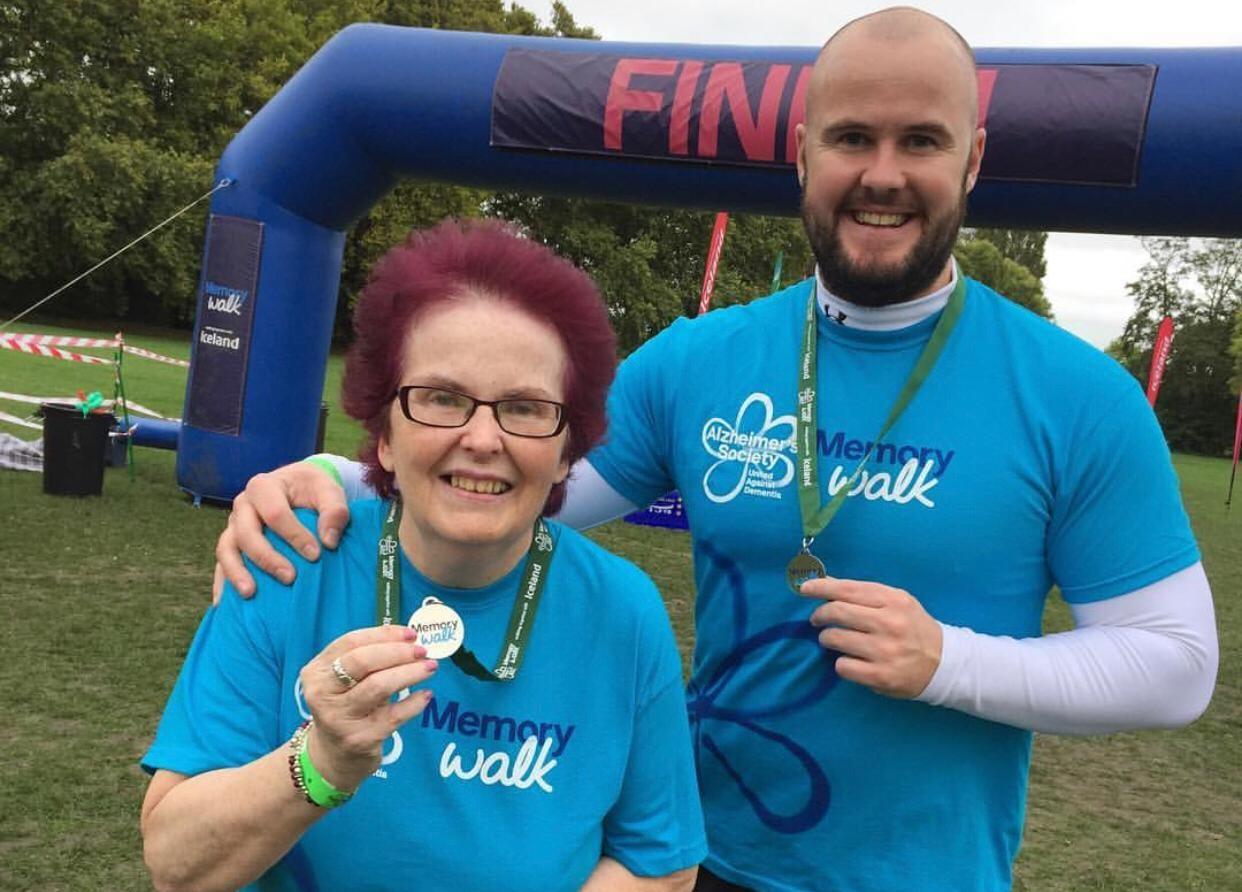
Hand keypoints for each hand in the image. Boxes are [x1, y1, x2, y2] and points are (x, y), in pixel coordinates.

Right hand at [212, 462, 350, 603]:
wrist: (299, 486)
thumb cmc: (314, 489)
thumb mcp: (329, 490)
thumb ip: (335, 510)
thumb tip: (329, 542)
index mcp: (264, 486)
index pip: (275, 513)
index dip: (294, 535)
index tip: (316, 555)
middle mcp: (243, 505)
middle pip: (245, 533)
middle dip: (266, 558)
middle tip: (290, 578)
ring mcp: (233, 525)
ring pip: (226, 549)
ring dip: (236, 572)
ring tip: (250, 594)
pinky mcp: (232, 543)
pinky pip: (221, 563)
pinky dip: (222, 582)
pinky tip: (224, 604)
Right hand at [300, 625, 437, 791]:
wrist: (333, 756)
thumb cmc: (346, 707)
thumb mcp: (344, 681)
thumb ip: (367, 657)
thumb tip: (409, 639)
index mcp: (316, 672)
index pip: (350, 643)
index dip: (383, 634)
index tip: (411, 634)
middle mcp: (322, 694)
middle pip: (361, 662)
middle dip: (397, 652)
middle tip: (422, 651)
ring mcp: (340, 719)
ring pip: (378, 686)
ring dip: (410, 673)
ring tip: (430, 667)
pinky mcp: (360, 740)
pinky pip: (394, 715)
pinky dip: (414, 702)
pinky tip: (426, 695)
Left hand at [798, 576, 942, 698]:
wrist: (944, 663)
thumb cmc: (912, 627)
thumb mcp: (895, 602)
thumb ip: (862, 593)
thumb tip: (824, 582)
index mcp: (893, 600)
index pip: (848, 589)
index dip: (821, 588)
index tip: (805, 589)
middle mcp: (889, 623)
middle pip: (837, 612)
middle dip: (820, 614)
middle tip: (817, 619)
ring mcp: (885, 651)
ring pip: (835, 639)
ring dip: (827, 638)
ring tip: (834, 640)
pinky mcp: (880, 675)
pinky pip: (842, 666)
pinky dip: (841, 663)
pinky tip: (851, 661)